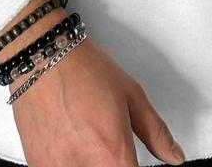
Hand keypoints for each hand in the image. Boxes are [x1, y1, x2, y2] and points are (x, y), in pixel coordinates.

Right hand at [10, 36, 185, 166]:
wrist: (42, 56)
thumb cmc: (83, 69)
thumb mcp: (131, 95)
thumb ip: (155, 132)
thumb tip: (173, 155)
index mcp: (113, 154)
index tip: (133, 159)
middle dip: (114, 163)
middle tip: (110, 144)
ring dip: (93, 162)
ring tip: (90, 142)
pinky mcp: (38, 165)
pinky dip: (71, 162)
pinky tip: (72, 145)